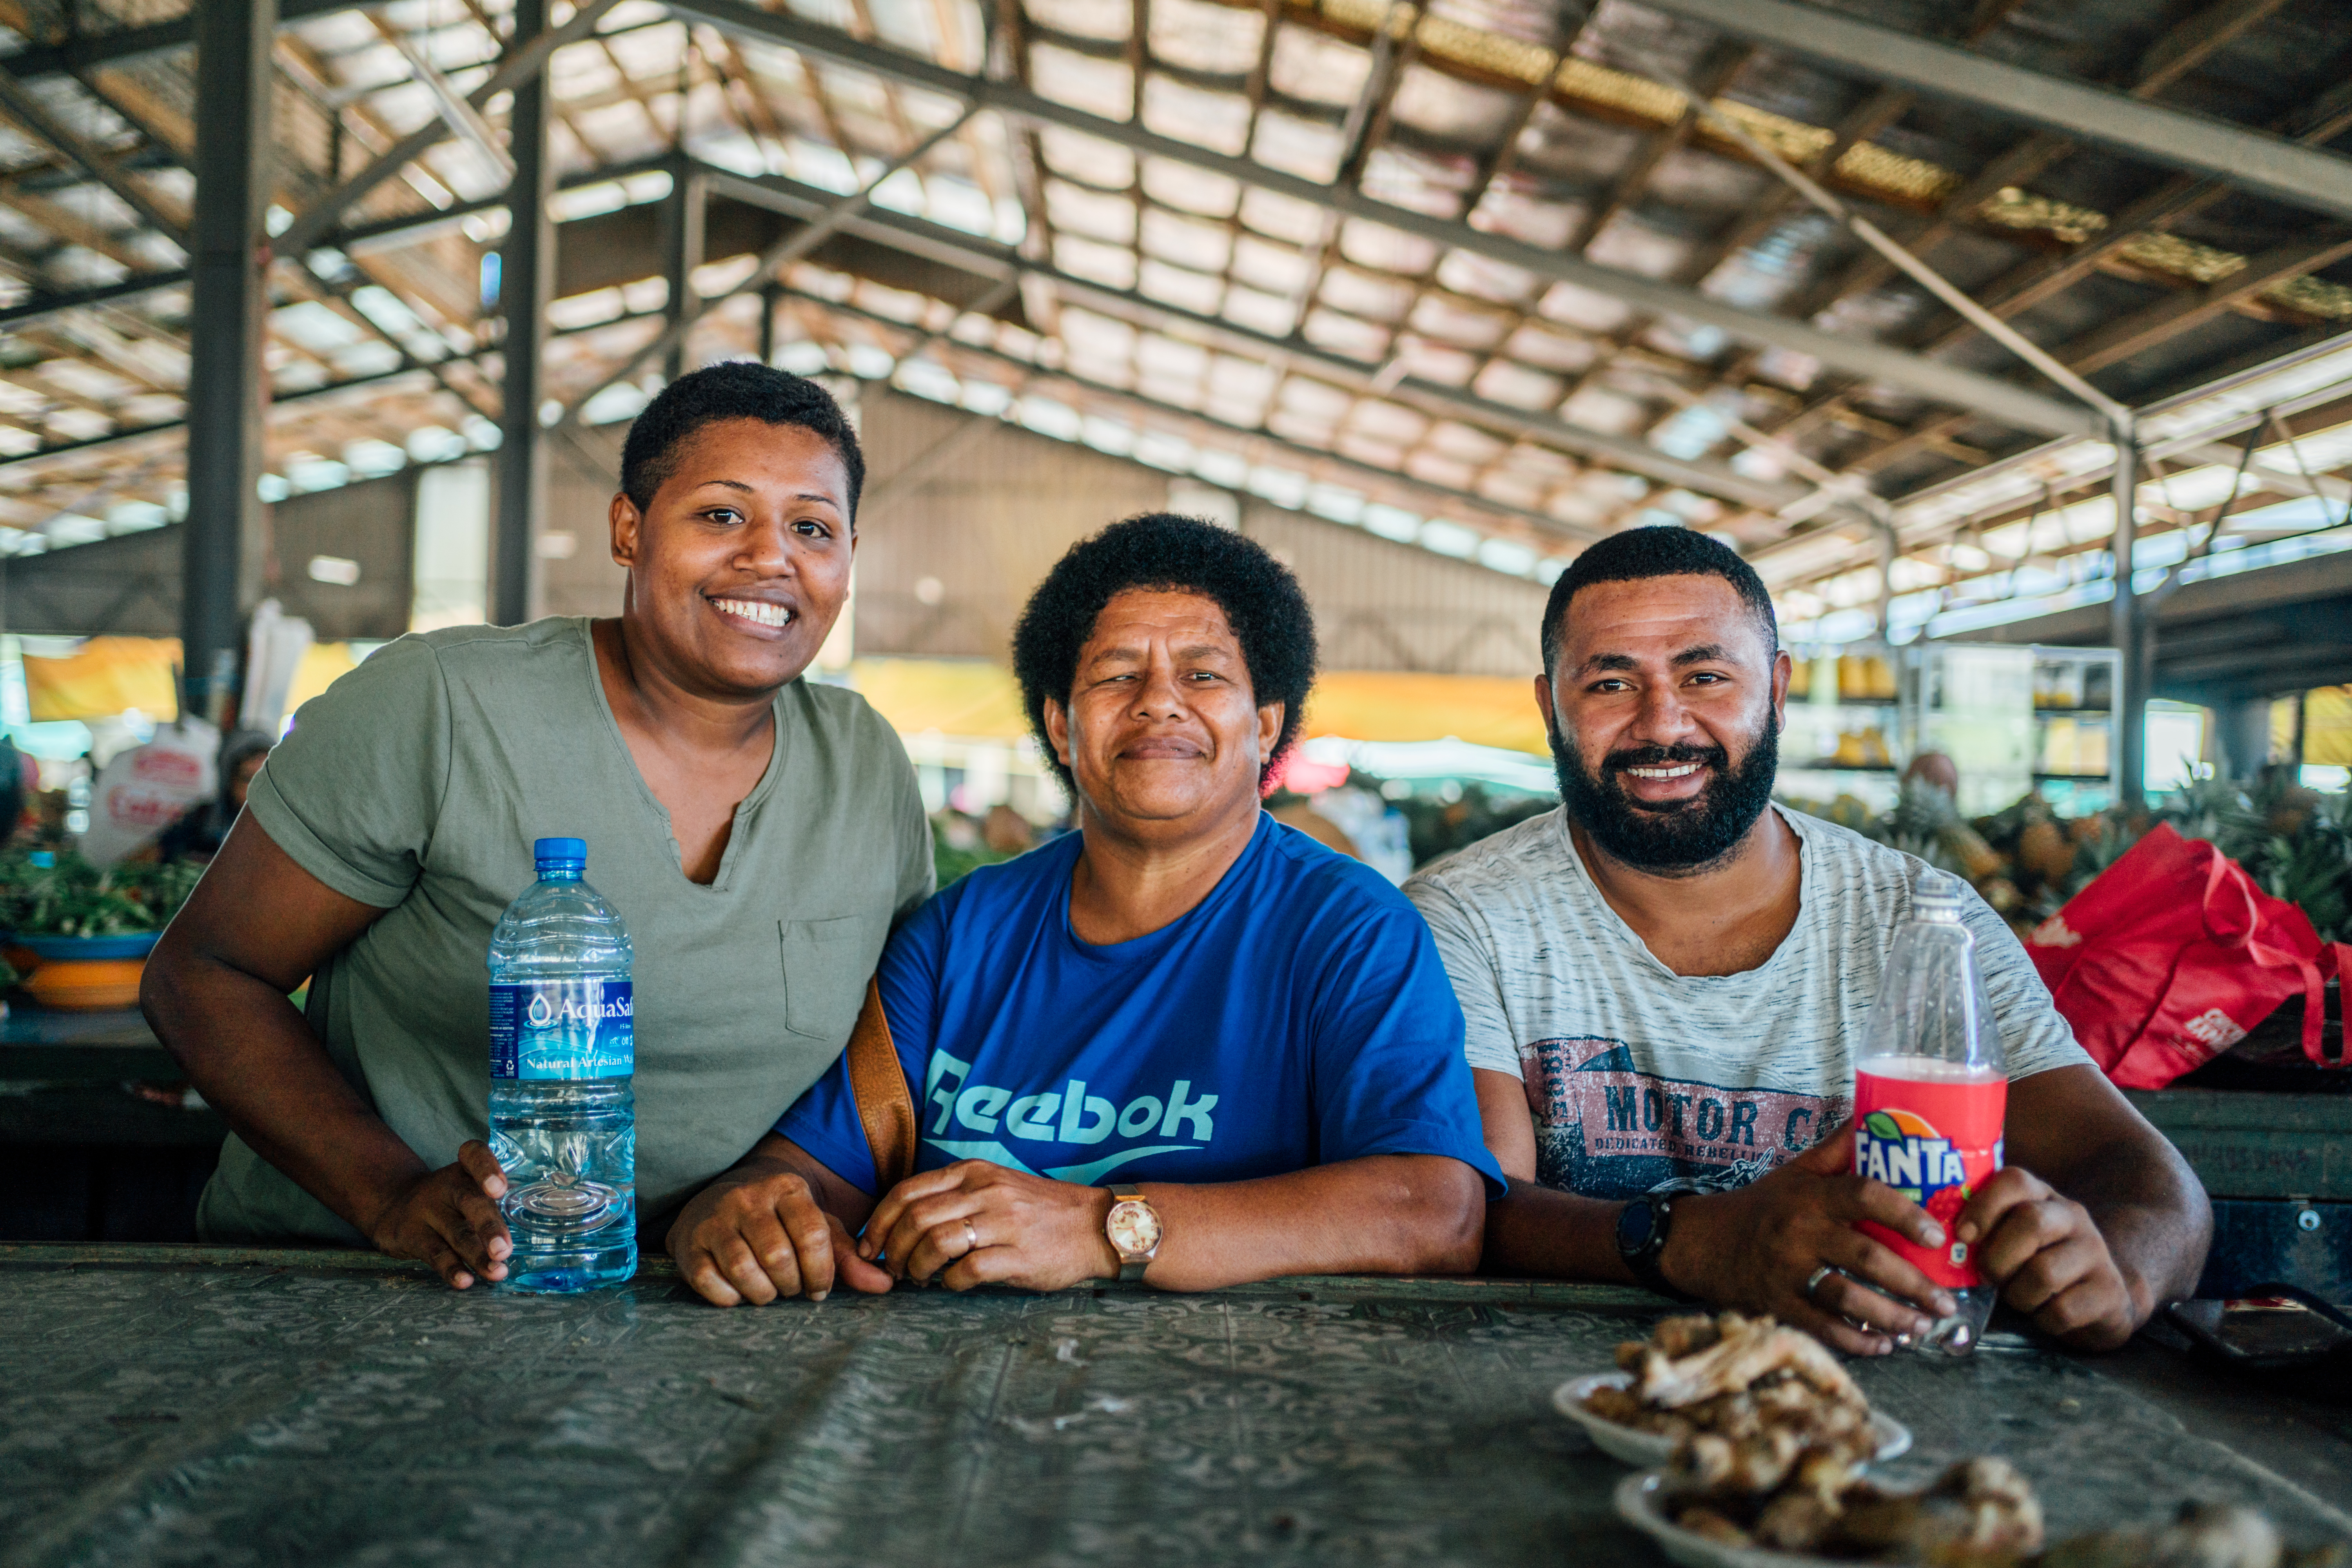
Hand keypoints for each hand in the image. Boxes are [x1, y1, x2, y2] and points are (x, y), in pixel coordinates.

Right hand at [368, 1141, 511, 1288]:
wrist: (392, 1206)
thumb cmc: (447, 1202)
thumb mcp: (466, 1191)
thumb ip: (489, 1208)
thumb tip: (516, 1242)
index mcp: (465, 1169)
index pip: (475, 1156)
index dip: (487, 1169)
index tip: (499, 1189)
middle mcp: (446, 1185)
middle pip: (470, 1201)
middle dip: (489, 1226)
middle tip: (505, 1250)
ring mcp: (425, 1209)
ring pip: (456, 1233)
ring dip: (478, 1255)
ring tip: (497, 1272)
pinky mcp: (410, 1234)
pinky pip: (435, 1253)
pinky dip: (452, 1268)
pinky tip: (465, 1281)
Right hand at [668, 1165, 892, 1306]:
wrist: (717, 1198)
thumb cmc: (778, 1220)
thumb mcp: (815, 1226)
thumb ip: (848, 1257)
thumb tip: (886, 1285)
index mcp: (786, 1188)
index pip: (812, 1234)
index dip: (821, 1271)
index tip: (819, 1288)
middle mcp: (748, 1198)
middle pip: (778, 1256)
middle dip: (791, 1285)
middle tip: (792, 1288)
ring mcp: (715, 1220)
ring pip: (744, 1271)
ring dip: (763, 1294)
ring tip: (769, 1291)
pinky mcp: (688, 1243)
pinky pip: (711, 1283)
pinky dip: (730, 1298)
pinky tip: (739, 1292)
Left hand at [860, 1160, 1119, 1291]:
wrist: (1095, 1225)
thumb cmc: (1038, 1211)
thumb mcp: (994, 1187)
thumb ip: (953, 1197)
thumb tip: (901, 1228)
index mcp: (973, 1172)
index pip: (907, 1192)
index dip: (879, 1223)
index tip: (871, 1247)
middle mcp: (986, 1191)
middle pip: (915, 1219)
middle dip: (893, 1251)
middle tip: (892, 1271)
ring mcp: (1004, 1222)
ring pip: (937, 1243)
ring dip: (917, 1268)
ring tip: (919, 1280)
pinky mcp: (1020, 1256)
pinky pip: (968, 1271)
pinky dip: (950, 1283)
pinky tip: (952, 1286)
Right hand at [1659, 1123, 1957, 1355]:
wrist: (1703, 1242)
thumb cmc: (1762, 1205)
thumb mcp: (1795, 1171)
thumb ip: (1837, 1149)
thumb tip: (1877, 1115)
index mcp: (1810, 1196)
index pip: (1863, 1196)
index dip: (1904, 1215)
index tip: (1936, 1235)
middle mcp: (1799, 1232)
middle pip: (1865, 1257)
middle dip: (1912, 1283)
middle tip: (1945, 1302)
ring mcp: (1786, 1272)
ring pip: (1848, 1298)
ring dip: (1891, 1317)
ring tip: (1922, 1327)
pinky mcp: (1777, 1304)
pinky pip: (1822, 1328)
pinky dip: (1856, 1341)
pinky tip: (1883, 1345)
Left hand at [1960, 1166, 2138, 1350]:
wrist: (2104, 1297)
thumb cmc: (2038, 1264)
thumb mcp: (2012, 1238)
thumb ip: (1983, 1230)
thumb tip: (1929, 1239)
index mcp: (2042, 1197)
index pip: (2014, 1180)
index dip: (1983, 1204)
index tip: (1962, 1235)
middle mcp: (2072, 1217)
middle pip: (2030, 1223)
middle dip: (1997, 1257)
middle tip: (1988, 1276)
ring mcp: (2096, 1254)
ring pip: (2044, 1272)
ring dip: (2018, 1295)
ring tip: (2018, 1298)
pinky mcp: (2109, 1293)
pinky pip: (2062, 1310)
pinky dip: (2042, 1319)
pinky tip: (2044, 1315)